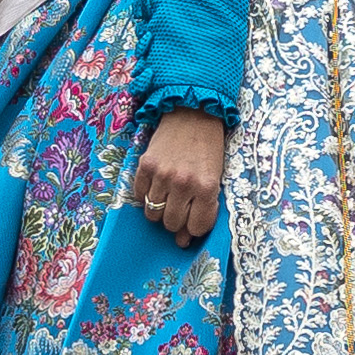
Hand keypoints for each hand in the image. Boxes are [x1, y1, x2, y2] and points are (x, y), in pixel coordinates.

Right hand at [130, 107, 227, 246]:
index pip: (196, 227)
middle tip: (180, 206)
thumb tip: (182, 240)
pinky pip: (139, 196)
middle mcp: (183, 183)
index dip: (195, 227)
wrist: (193, 114)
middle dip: (176, 221)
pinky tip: (156, 185)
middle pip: (171, 223)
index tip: (194, 219)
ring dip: (160, 210)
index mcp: (206, 187)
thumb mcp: (215, 178)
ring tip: (168, 196)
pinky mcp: (145, 165)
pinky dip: (146, 196)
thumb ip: (203, 209)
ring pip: (153, 214)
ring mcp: (162, 174)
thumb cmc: (208, 148)